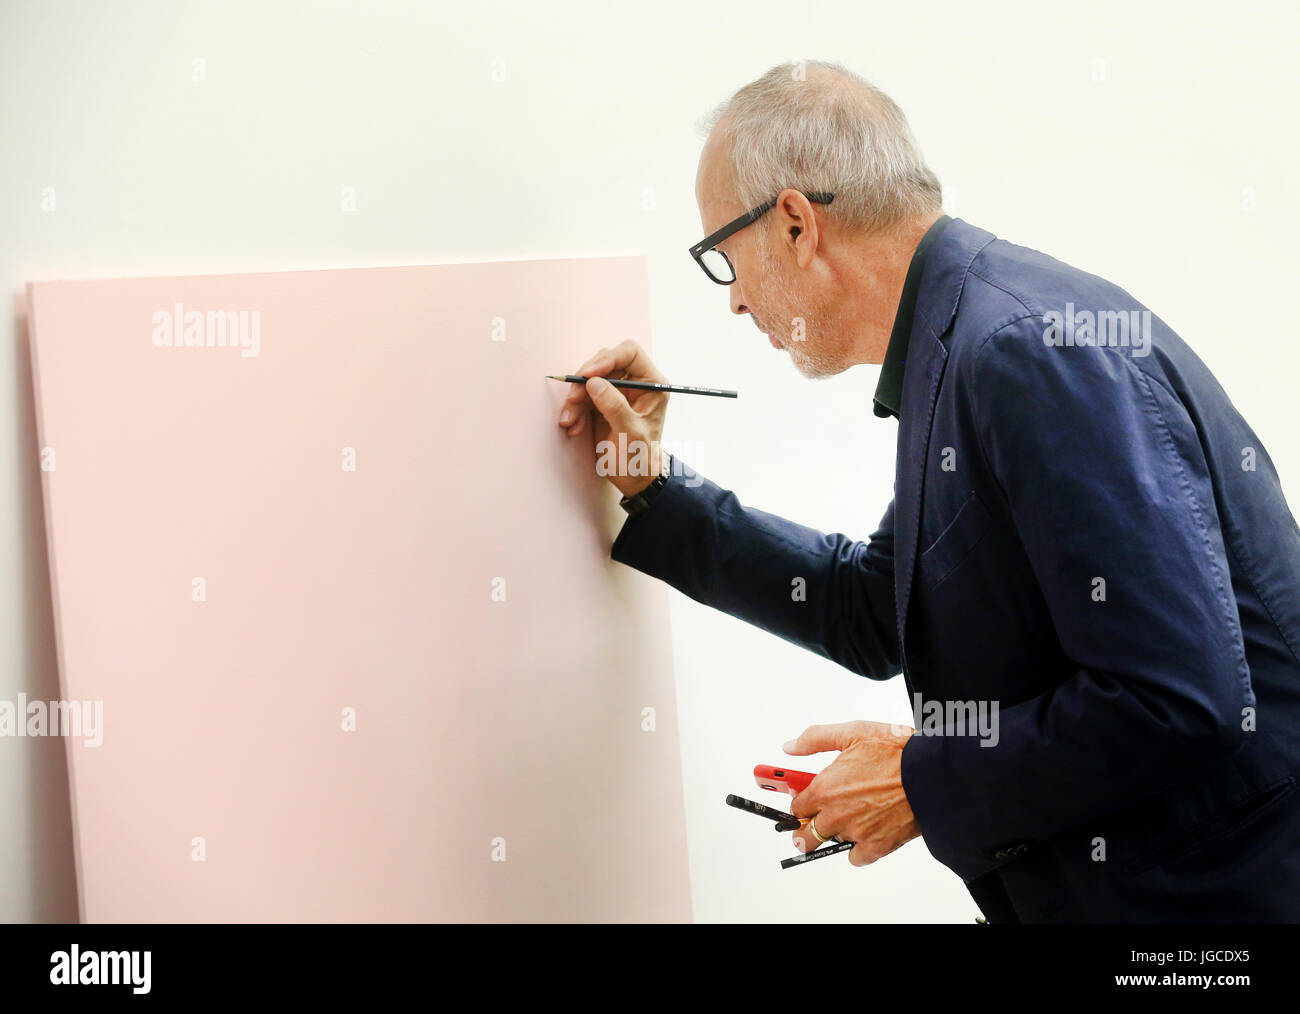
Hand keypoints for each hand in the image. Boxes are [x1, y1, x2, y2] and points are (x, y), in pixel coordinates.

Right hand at [556, 340, 669, 497]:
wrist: (633, 478)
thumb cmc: (640, 457)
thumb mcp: (630, 434)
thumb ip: (615, 407)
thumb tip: (594, 383)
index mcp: (652, 384)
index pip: (630, 353)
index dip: (607, 358)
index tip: (588, 374)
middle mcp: (635, 383)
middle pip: (605, 363)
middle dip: (585, 381)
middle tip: (573, 399)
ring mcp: (617, 392)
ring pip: (590, 380)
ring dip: (576, 399)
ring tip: (569, 422)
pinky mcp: (602, 403)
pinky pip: (583, 396)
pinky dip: (575, 410)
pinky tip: (573, 427)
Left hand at [785, 721, 919, 866]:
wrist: (931, 775)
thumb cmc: (897, 752)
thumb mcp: (852, 733)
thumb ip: (815, 739)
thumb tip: (791, 746)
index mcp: (826, 788)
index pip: (797, 807)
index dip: (800, 802)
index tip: (804, 799)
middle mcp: (836, 814)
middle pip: (806, 834)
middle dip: (806, 828)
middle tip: (813, 820)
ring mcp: (856, 833)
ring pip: (833, 841)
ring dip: (838, 831)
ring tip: (853, 814)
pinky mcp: (877, 846)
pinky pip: (856, 857)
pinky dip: (859, 849)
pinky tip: (866, 832)